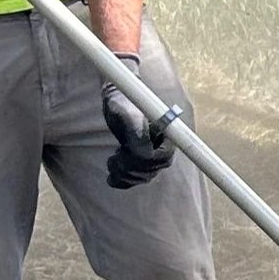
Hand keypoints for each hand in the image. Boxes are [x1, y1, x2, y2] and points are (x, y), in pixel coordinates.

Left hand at [103, 53, 174, 189]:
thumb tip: (145, 155)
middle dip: (130, 168)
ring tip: (111, 161)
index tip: (124, 153)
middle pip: (151, 171)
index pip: (162, 159)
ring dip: (124, 175)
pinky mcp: (140, 161)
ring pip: (142, 177)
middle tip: (114, 156)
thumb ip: (137, 134)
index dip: (144, 162)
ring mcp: (152, 156)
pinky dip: (122, 181)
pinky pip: (135, 179)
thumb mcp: (128, 116)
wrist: (119, 98)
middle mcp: (163, 147)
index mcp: (167, 136)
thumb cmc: (124, 102)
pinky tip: (111, 175)